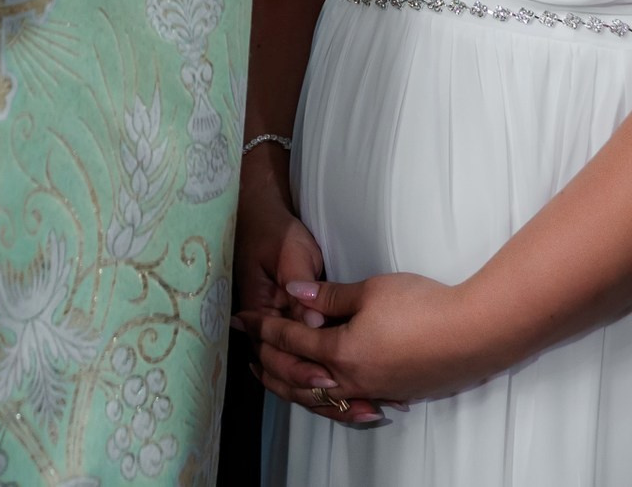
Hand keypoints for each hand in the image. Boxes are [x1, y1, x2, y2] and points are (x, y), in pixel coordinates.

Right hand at [234, 163, 385, 426]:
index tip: (329, 378)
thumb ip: (302, 288)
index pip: (276, 354)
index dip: (301, 369)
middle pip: (290, 378)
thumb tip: (315, 321)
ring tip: (369, 411)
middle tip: (360, 407)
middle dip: (324, 396)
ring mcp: (285, 336)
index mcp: (262, 314)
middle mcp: (270, 333)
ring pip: (302, 381)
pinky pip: (313, 369)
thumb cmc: (276, 235)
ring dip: (332, 399)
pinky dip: (336, 388)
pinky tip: (364, 398)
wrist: (263, 220)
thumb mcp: (289, 254)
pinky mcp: (302, 335)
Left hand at [240, 272, 505, 407]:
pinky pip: (346, 402)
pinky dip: (324, 399)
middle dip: (269, 360)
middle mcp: (351, 379)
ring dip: (292, 384)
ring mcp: (373, 391)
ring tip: (274, 375)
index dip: (264, 327)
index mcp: (341, 352)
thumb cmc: (423, 307)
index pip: (291, 338)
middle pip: (297, 375)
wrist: (475, 334)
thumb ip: (329, 294)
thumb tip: (293, 291)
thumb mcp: (372, 289)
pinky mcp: (394, 394)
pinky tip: (323, 393)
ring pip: (319, 396)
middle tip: (248, 350)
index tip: (243, 320)